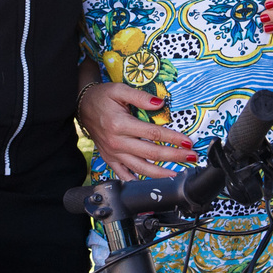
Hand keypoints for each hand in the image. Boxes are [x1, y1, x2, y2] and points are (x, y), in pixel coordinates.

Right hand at [77, 80, 196, 180]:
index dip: (173, 138)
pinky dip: (136, 181)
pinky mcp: (110, 159)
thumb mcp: (119, 90)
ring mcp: (113, 154)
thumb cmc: (101, 97)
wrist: (81, 106)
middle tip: (191, 157)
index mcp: (120, 125)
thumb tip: (160, 103)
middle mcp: (117, 143)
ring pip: (140, 168)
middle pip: (151, 154)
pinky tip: (149, 182)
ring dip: (160, 173)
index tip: (187, 141)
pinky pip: (124, 175)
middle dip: (174, 157)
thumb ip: (140, 97)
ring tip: (176, 173)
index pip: (153, 134)